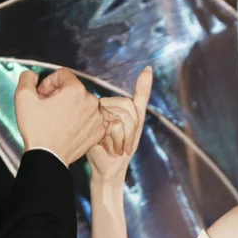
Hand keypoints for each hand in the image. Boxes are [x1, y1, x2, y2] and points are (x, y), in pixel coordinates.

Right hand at [15, 67, 103, 165]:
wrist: (48, 157)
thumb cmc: (37, 130)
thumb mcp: (23, 98)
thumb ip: (27, 78)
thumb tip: (33, 75)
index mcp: (76, 90)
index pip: (63, 75)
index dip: (49, 83)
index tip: (42, 96)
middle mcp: (91, 101)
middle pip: (73, 89)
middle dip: (60, 95)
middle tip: (48, 109)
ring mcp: (97, 118)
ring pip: (82, 103)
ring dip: (70, 107)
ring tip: (57, 120)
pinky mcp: (98, 131)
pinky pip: (89, 118)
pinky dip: (79, 120)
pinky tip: (67, 128)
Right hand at [88, 66, 152, 183]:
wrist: (111, 169)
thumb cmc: (124, 146)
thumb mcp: (137, 119)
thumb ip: (141, 94)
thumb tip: (148, 69)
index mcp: (109, 103)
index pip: (128, 103)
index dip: (134, 122)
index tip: (129, 136)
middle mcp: (98, 107)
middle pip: (125, 110)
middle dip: (130, 131)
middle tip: (124, 145)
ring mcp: (92, 118)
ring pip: (119, 119)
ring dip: (124, 139)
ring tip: (117, 148)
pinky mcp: (88, 130)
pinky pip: (112, 129)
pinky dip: (116, 143)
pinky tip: (110, 150)